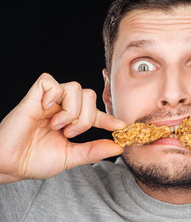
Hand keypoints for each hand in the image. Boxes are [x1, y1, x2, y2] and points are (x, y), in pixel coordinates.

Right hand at [0, 73, 125, 183]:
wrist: (10, 165)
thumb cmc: (35, 160)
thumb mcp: (71, 157)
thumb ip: (94, 150)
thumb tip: (119, 146)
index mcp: (71, 120)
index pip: (96, 113)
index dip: (110, 118)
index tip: (122, 127)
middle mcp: (62, 107)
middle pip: (89, 95)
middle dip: (86, 118)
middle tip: (69, 133)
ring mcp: (48, 100)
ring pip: (75, 87)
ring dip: (71, 110)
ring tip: (57, 125)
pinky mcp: (33, 96)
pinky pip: (50, 81)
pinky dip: (53, 96)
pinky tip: (45, 111)